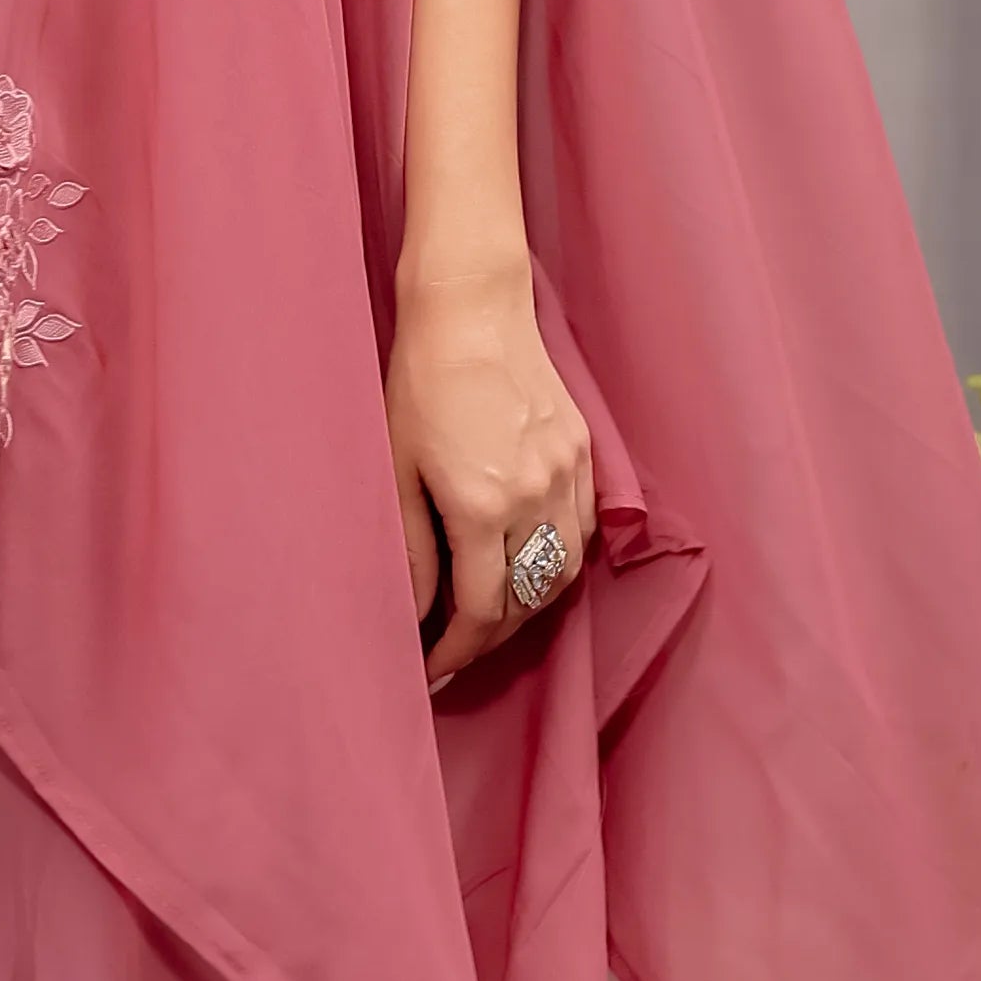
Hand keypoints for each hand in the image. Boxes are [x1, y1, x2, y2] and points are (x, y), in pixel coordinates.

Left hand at [384, 260, 592, 694]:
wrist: (472, 310)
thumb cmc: (420, 383)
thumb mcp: (397, 471)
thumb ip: (411, 551)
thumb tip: (418, 615)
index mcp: (483, 507)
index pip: (481, 612)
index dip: (457, 653)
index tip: (433, 670)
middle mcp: (536, 498)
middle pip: (526, 602)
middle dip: (491, 639)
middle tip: (456, 652)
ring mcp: (568, 475)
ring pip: (564, 573)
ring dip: (529, 607)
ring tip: (492, 617)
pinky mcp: (583, 453)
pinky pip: (582, 531)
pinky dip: (558, 562)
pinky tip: (528, 564)